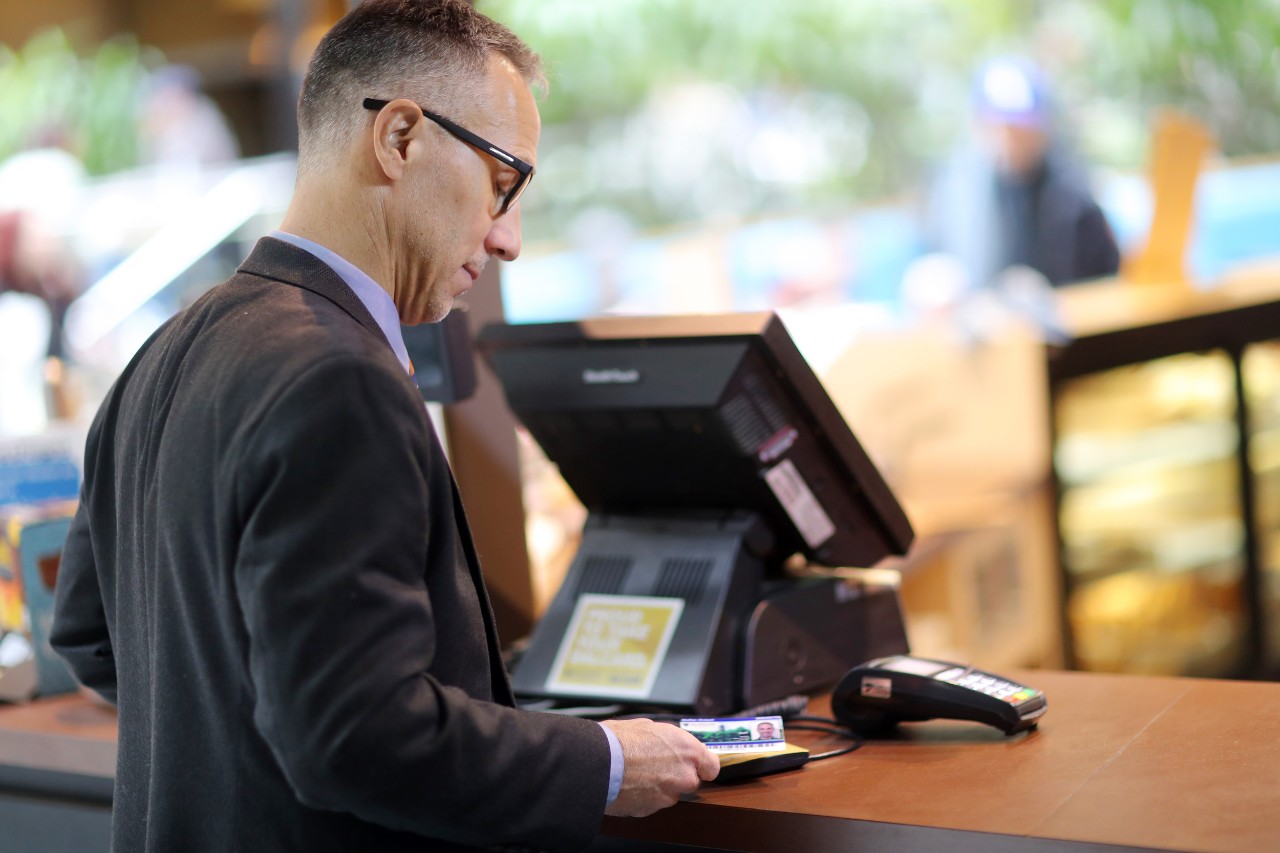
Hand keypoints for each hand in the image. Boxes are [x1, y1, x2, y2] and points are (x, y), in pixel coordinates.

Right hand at [601, 718, 719, 816]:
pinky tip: (630, 784)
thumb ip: (669, 740)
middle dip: (678, 777)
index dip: (703, 766)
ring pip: (671, 794)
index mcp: (688, 750)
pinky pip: (653, 803)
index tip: (696, 765)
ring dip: (660, 788)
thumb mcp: (650, 727)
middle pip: (691, 782)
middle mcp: (684, 775)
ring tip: (638, 774)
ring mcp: (669, 795)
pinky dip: (645, 797)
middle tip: (657, 767)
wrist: (598, 762)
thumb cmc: (620, 739)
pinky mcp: (652, 810)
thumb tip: (670, 743)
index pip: (712, 766)